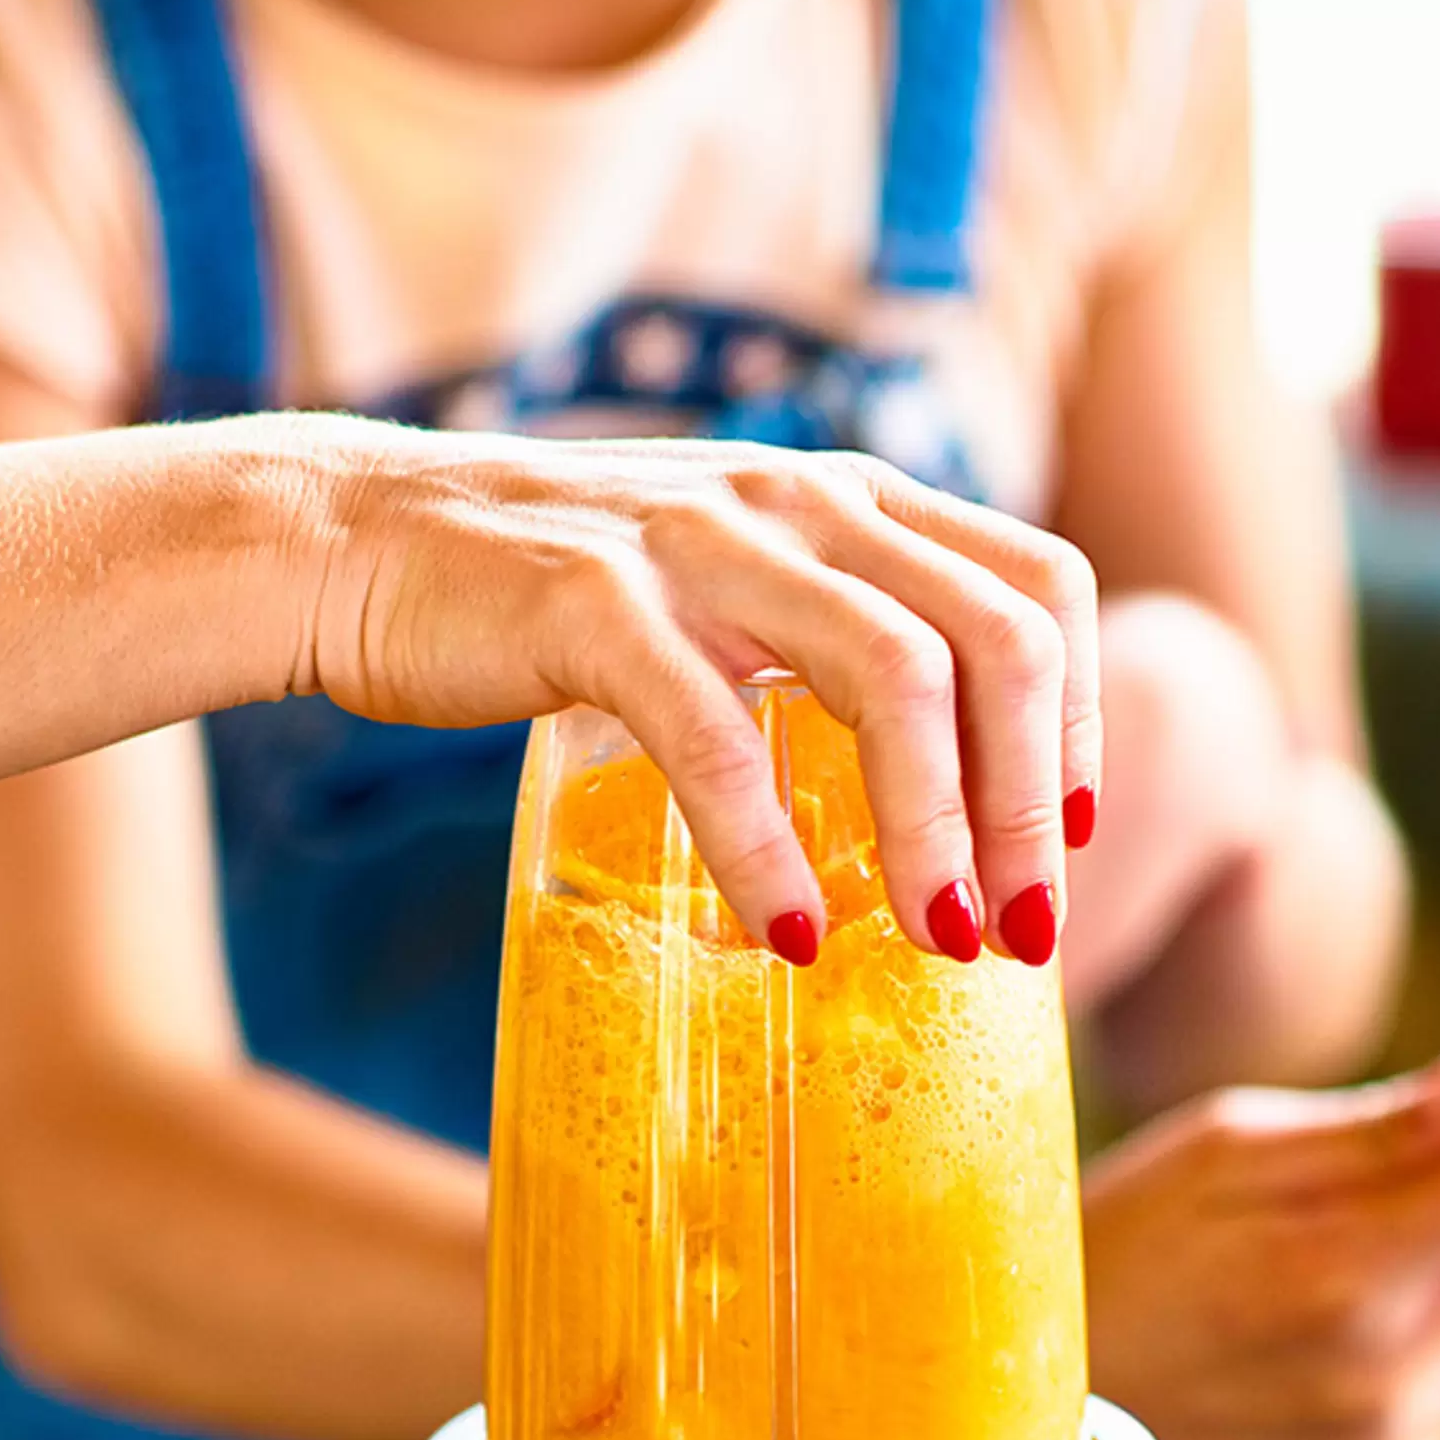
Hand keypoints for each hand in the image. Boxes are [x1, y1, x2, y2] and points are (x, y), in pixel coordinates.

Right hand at [304, 429, 1098, 963]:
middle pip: (996, 640)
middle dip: (1030, 803)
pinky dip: (768, 847)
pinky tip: (789, 934)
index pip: (1036, 582)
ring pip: (890, 677)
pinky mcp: (594, 607)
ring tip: (938, 942)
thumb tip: (910, 779)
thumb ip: (811, 635)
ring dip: (936, 828)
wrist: (359, 539)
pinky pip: (718, 736)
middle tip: (1021, 932)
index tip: (1067, 841)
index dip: (1080, 719)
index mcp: (840, 497)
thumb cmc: (540, 591)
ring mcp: (698, 548)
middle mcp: (796, 503)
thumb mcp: (714, 581)